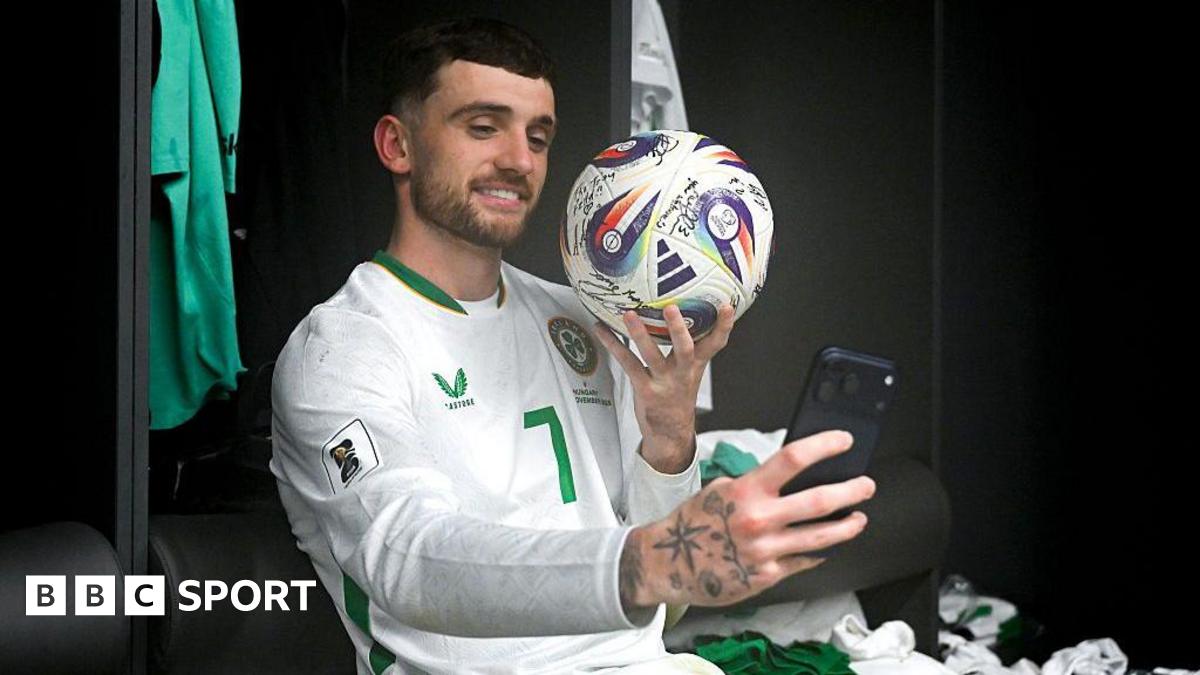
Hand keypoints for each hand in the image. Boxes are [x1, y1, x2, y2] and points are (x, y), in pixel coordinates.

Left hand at [592, 304, 735, 471]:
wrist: (670, 434)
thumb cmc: (678, 395)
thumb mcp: (691, 372)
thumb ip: (690, 346)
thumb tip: (684, 309)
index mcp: (696, 365)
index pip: (715, 344)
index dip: (724, 326)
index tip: (727, 306)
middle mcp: (682, 373)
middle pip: (684, 348)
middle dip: (678, 328)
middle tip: (671, 307)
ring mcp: (663, 382)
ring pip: (651, 355)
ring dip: (639, 334)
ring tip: (629, 314)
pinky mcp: (644, 389)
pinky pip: (627, 363)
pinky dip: (613, 344)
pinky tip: (600, 329)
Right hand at [619, 430, 875, 609]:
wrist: (667, 563)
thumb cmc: (694, 522)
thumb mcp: (720, 489)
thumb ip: (755, 484)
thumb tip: (792, 475)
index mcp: (746, 490)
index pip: (793, 459)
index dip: (824, 446)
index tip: (844, 441)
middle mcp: (758, 519)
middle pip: (818, 501)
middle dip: (851, 491)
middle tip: (866, 485)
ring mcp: (765, 550)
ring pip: (821, 536)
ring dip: (847, 526)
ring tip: (859, 518)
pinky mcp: (767, 575)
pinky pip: (803, 560)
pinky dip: (818, 552)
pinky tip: (827, 546)